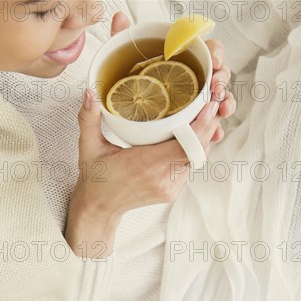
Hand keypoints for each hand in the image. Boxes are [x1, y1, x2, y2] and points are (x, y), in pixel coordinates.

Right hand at [65, 14, 234, 258]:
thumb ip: (88, 118)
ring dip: (203, 138)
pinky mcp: (172, 192)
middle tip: (211, 102)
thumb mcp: (88, 147)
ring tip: (205, 114)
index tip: (208, 105)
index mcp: (145, 165)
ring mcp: (169, 187)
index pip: (185, 146)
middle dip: (208, 127)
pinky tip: (193, 134)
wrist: (100, 208)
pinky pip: (190, 167)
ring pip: (197, 160)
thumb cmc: (95, 178)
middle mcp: (162, 179)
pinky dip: (194, 150)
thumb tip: (89, 91)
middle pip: (198, 151)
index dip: (201, 126)